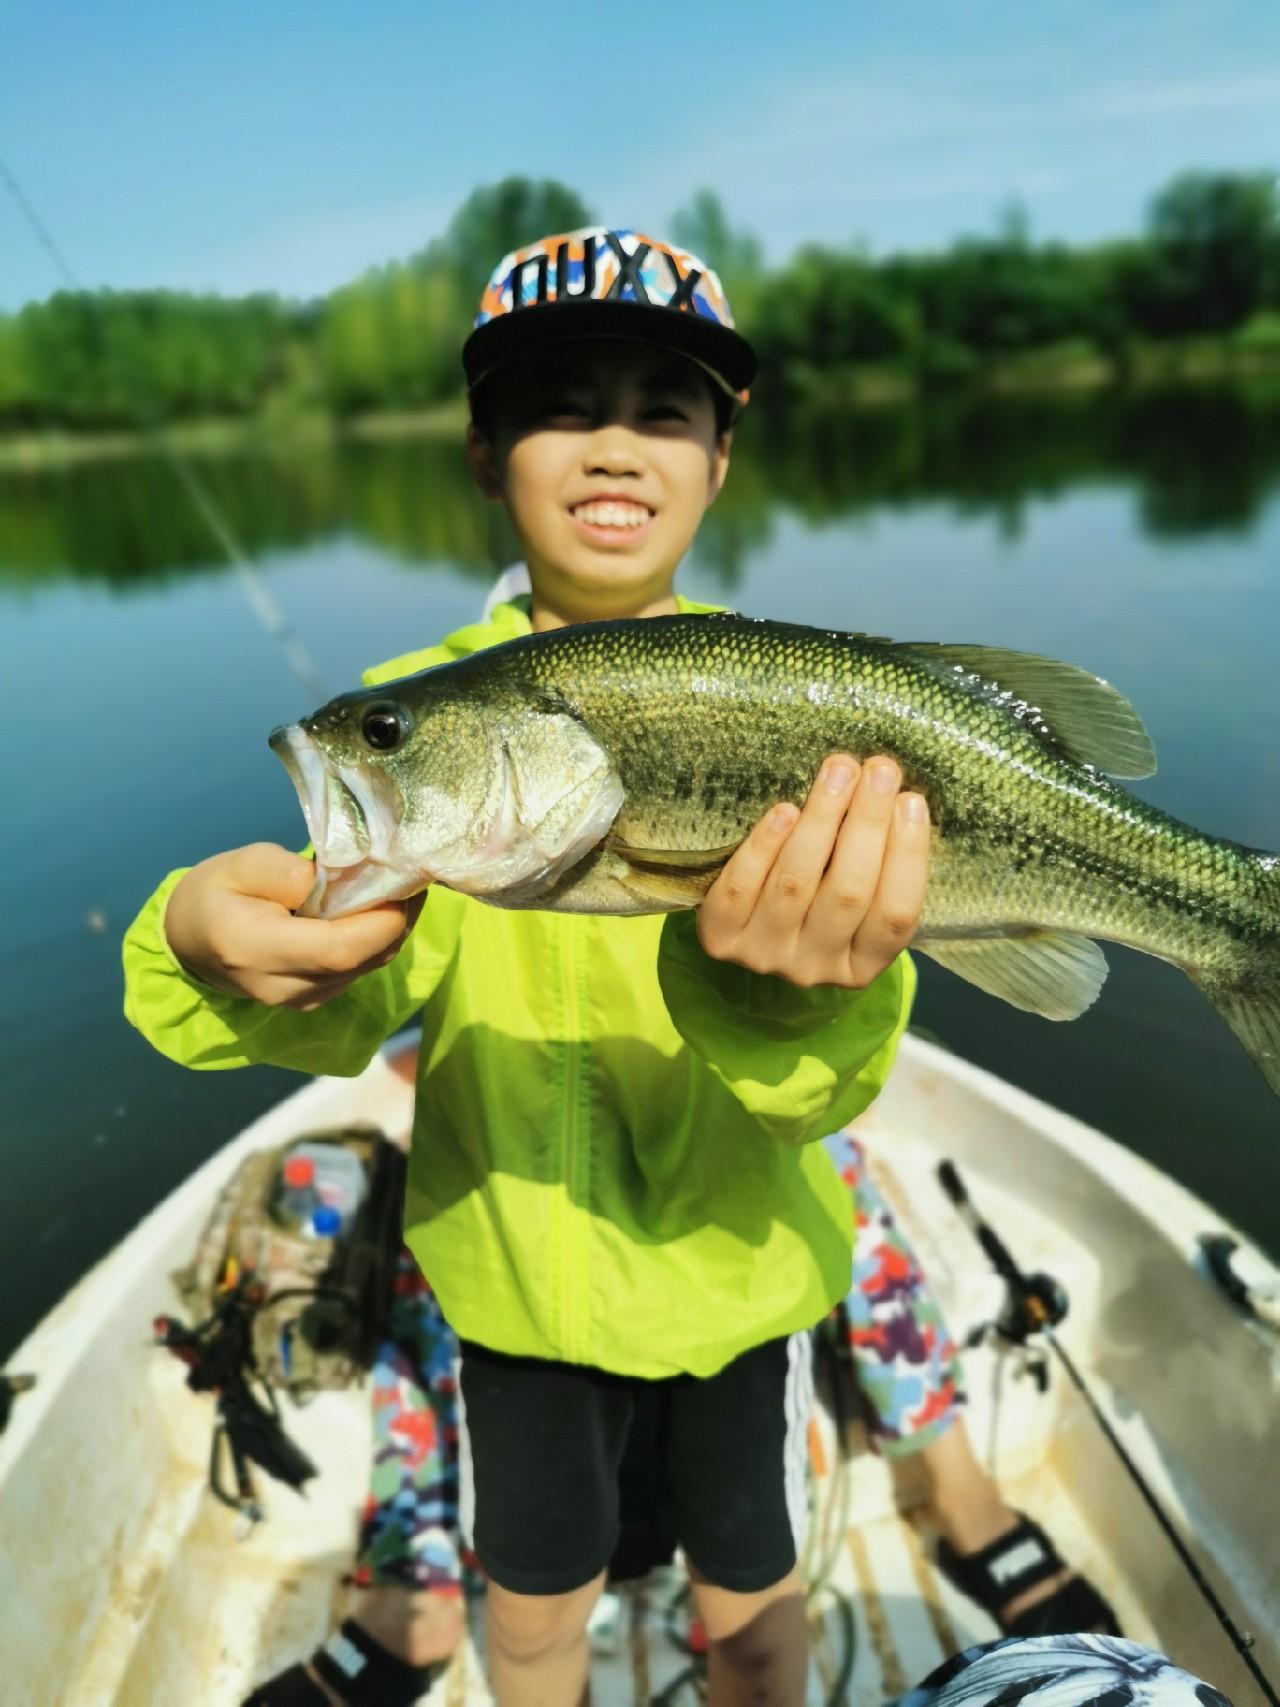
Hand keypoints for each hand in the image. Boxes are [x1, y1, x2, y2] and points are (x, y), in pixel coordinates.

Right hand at [164, 843, 424, 1010]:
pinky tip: (376, 905)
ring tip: (396, 882)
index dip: (384, 918)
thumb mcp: (242, 864)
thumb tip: (343, 881)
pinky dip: (377, 936)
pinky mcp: (319, 998)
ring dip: (392, 924)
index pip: (340, 949)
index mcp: (257, 951)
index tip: (404, 877)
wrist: (191, 941)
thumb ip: (290, 873)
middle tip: (410, 870)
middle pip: (364, 958)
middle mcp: (285, 987)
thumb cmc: (216, 894)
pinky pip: (363, 966)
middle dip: (398, 915)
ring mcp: (305, 1000)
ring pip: (371, 964)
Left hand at [697, 755, 929, 988]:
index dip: (907, 857)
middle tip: (880, 770)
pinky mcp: (720, 937)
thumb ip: (873, 861)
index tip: (911, 800)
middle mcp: (814, 967)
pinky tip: (785, 811)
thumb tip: (892, 790)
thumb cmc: (813, 898)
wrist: (741, 930)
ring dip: (822, 820)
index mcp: (862, 965)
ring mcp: (765, 954)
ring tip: (839, 771)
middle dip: (868, 824)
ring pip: (796, 884)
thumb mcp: (852, 897)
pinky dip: (765, 846)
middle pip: (848, 893)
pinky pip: (741, 888)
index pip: (895, 916)